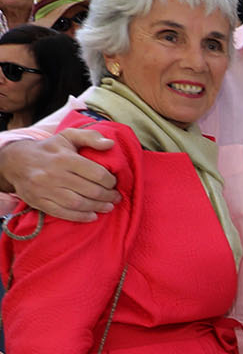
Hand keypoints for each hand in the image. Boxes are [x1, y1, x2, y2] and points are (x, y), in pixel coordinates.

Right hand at [0, 130, 118, 220]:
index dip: (110, 181)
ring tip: (108, 207)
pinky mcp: (38, 201)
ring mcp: (45, 189)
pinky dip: (80, 217)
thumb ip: (90, 137)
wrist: (16, 161)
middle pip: (90, 190)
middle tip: (116, 198)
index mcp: (65, 158)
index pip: (97, 173)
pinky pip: (62, 213)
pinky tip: (92, 216)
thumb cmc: (50, 149)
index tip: (114, 183)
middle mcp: (54, 174)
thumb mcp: (68, 136)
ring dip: (97, 207)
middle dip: (108, 196)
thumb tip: (111, 144)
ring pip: (78, 203)